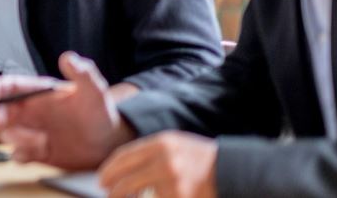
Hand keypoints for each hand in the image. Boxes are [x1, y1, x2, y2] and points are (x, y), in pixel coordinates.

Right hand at [0, 52, 133, 170]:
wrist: (109, 143)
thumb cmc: (100, 113)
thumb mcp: (94, 90)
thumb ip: (82, 73)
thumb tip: (68, 57)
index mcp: (37, 93)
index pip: (8, 87)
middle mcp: (30, 111)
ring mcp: (31, 132)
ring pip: (7, 134)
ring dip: (15, 138)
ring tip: (39, 141)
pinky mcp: (36, 152)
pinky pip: (18, 154)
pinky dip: (21, 155)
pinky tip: (37, 153)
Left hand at [99, 132, 217, 197]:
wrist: (233, 170)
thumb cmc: (201, 159)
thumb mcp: (175, 145)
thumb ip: (150, 153)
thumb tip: (123, 168)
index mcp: (161, 143)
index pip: (124, 156)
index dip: (109, 169)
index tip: (102, 179)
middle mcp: (164, 161)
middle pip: (126, 178)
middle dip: (113, 189)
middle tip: (107, 193)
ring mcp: (172, 182)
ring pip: (138, 194)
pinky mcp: (180, 197)